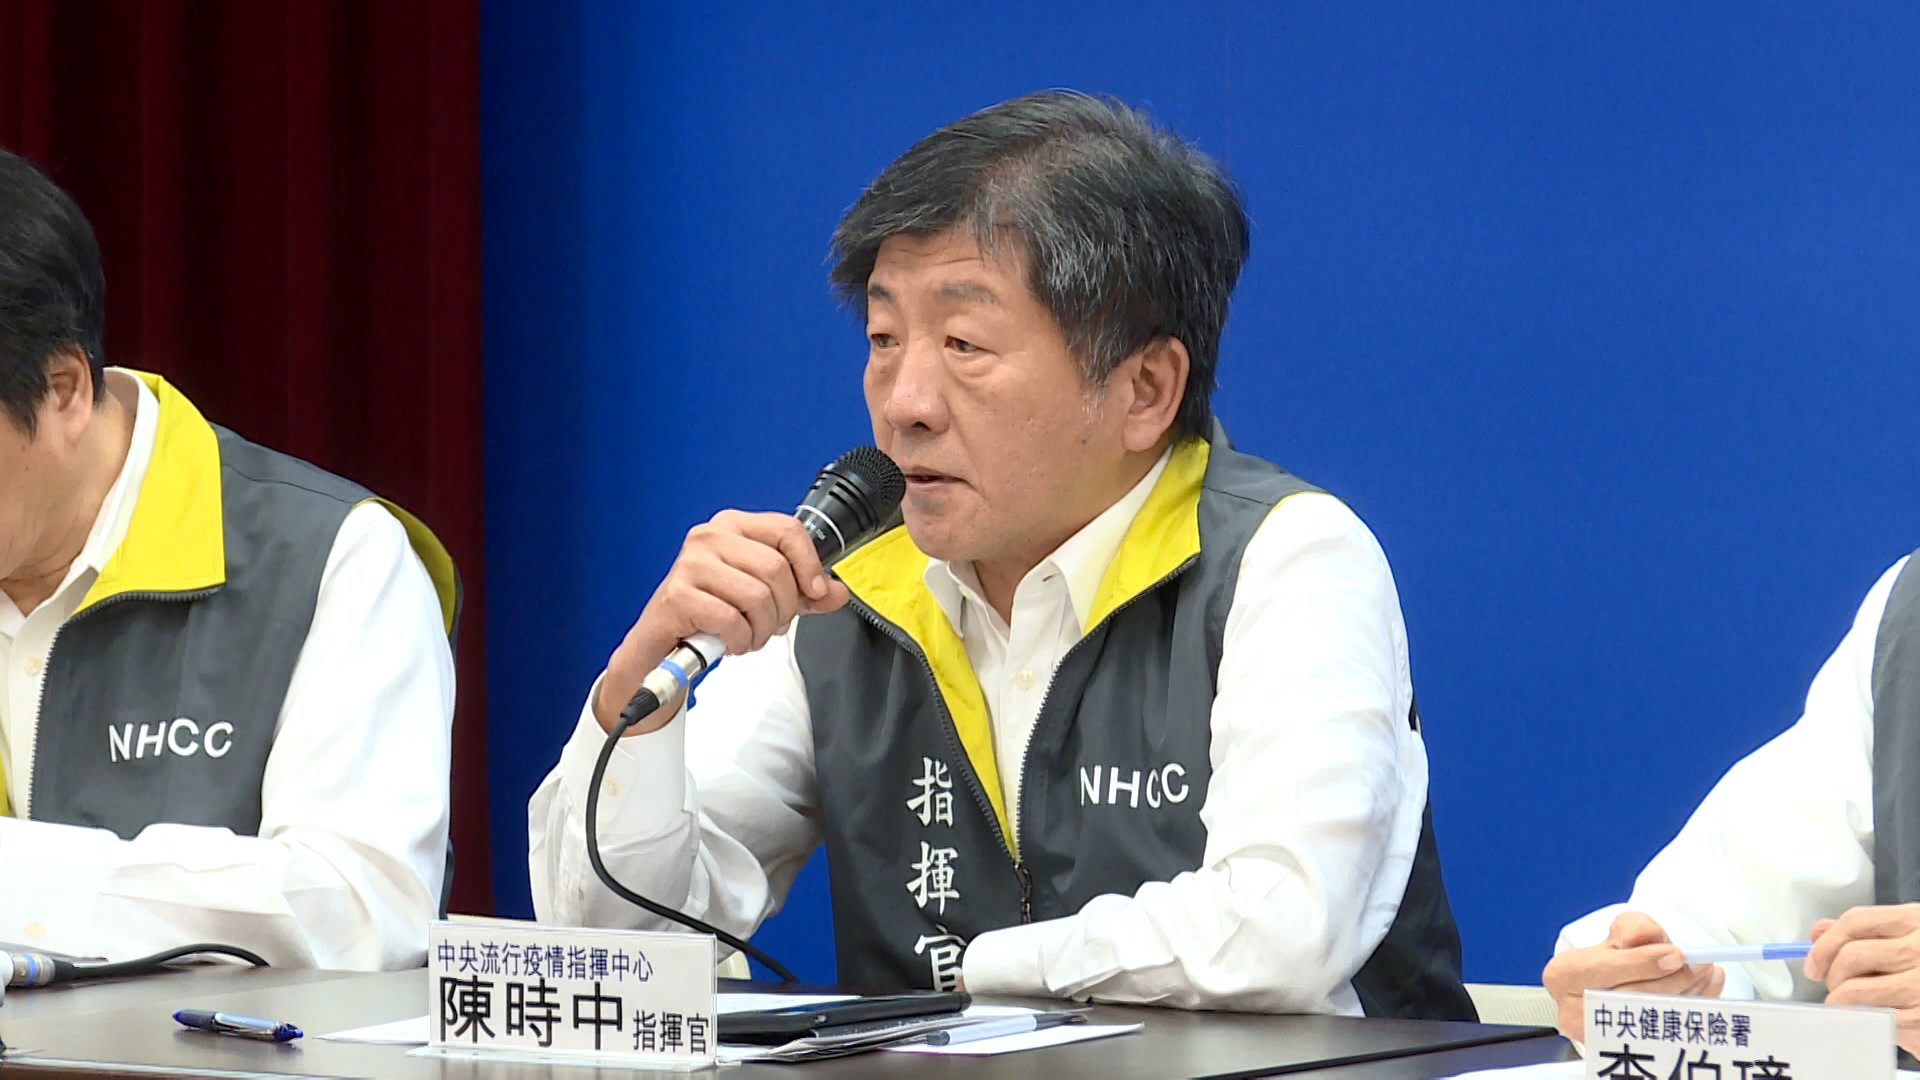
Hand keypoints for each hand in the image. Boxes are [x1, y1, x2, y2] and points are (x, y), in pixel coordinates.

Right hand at [594, 510, 850, 734]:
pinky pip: (731, 620)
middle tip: (772, 625)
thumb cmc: (711, 613)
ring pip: (757, 596)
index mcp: (733, 526)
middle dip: (784, 608)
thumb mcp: (766, 599)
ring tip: (749, 635)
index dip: (809, 564)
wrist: (662, 645)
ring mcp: (689, 564)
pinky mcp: (677, 595)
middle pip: (775, 569)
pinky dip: (740, 640)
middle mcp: (709, 537)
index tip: (814, 592)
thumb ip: (803, 594)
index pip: (787, 529)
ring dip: (761, 629)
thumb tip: (837, 592)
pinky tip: (731, 642)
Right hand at [1542, 912, 1724, 1039]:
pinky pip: (1662, 1036)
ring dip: (1686, 996)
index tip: (1676, 955)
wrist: (1616, 985)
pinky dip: (1689, 1013)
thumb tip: (1641, 936)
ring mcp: (1595, 1037)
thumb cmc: (1617, 957)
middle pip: (1627, 998)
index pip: (1601, 969)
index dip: (1640, 963)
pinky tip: (1704, 991)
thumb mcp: (1623, 931)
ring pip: (1648, 1020)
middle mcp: (1572, 1010)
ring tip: (1706, 974)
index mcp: (1563, 974)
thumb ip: (1634, 927)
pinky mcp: (1621, 1050)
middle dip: (1670, 981)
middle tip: (1700, 966)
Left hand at [1806, 903, 1919, 1054]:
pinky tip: (1871, 1019)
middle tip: (1833, 987)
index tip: (1814, 961)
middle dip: (1831, 975)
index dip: (1826, 943)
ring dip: (1841, 1000)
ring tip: (1849, 1005)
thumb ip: (1867, 931)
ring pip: (1855, 990)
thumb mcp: (1910, 937)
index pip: (1856, 922)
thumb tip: (1819, 932)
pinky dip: (1860, 1020)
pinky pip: (1872, 1018)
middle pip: (1851, 956)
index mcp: (1917, 920)